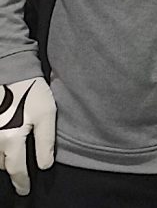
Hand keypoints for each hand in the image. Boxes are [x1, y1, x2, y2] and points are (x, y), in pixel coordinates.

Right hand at [0, 77, 55, 195]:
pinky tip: (7, 141)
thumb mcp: (46, 115)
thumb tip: (45, 165)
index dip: (22, 182)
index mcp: (11, 139)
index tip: (25, 191)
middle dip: (13, 168)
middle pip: (3, 164)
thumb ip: (46, 141)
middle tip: (23, 171)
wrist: (12, 72)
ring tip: (16, 155)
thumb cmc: (31, 91)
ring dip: (4, 158)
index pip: (16, 169)